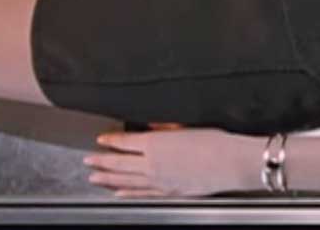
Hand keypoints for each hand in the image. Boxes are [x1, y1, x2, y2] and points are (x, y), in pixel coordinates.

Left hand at [84, 128, 262, 197]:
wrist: (231, 163)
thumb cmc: (217, 142)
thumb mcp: (191, 125)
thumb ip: (169, 127)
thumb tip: (155, 126)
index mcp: (156, 143)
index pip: (125, 142)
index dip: (110, 140)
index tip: (100, 140)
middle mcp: (152, 164)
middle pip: (119, 163)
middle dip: (100, 162)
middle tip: (88, 161)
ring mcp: (158, 180)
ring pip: (125, 181)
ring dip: (108, 179)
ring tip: (94, 179)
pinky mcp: (168, 192)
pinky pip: (141, 193)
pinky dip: (128, 193)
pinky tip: (119, 194)